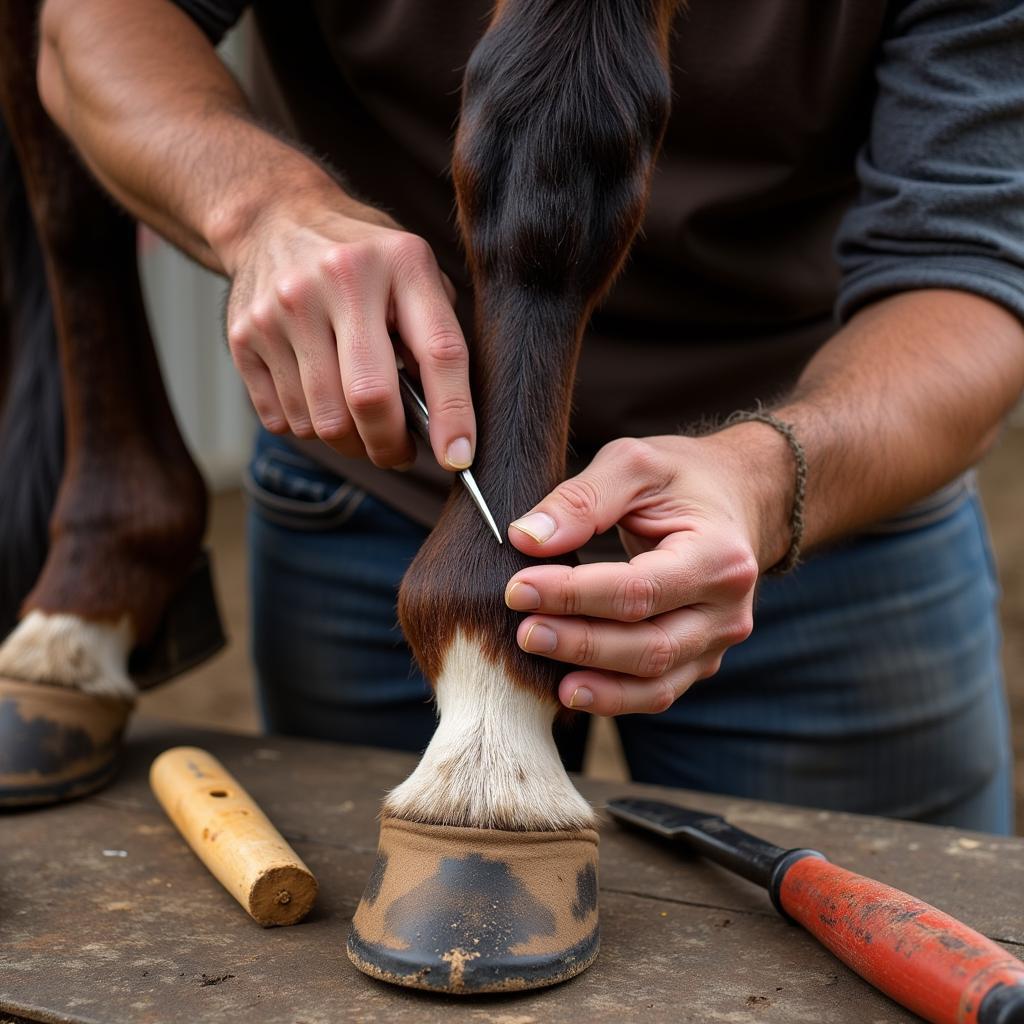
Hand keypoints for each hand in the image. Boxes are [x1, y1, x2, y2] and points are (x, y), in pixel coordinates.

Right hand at [222, 190, 475, 469]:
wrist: (274, 220)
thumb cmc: (365, 262)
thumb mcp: (414, 273)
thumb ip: (435, 335)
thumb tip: (444, 426)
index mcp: (400, 262)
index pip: (438, 352)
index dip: (453, 414)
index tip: (458, 459)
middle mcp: (338, 279)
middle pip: (368, 398)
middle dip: (389, 446)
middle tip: (400, 454)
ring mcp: (283, 307)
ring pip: (322, 421)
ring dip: (348, 442)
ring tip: (358, 423)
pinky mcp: (243, 335)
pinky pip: (283, 420)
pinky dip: (308, 427)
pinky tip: (318, 399)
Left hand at [504, 428, 792, 714]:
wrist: (738, 499)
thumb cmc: (682, 479)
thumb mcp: (634, 464)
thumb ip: (581, 499)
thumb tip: (526, 538)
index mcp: (719, 557)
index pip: (639, 590)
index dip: (575, 595)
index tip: (519, 588)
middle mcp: (727, 611)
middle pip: (649, 645)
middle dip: (580, 643)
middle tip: (524, 630)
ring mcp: (715, 643)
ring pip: (654, 682)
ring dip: (593, 680)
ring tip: (539, 661)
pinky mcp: (697, 661)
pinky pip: (655, 692)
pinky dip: (612, 697)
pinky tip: (568, 689)